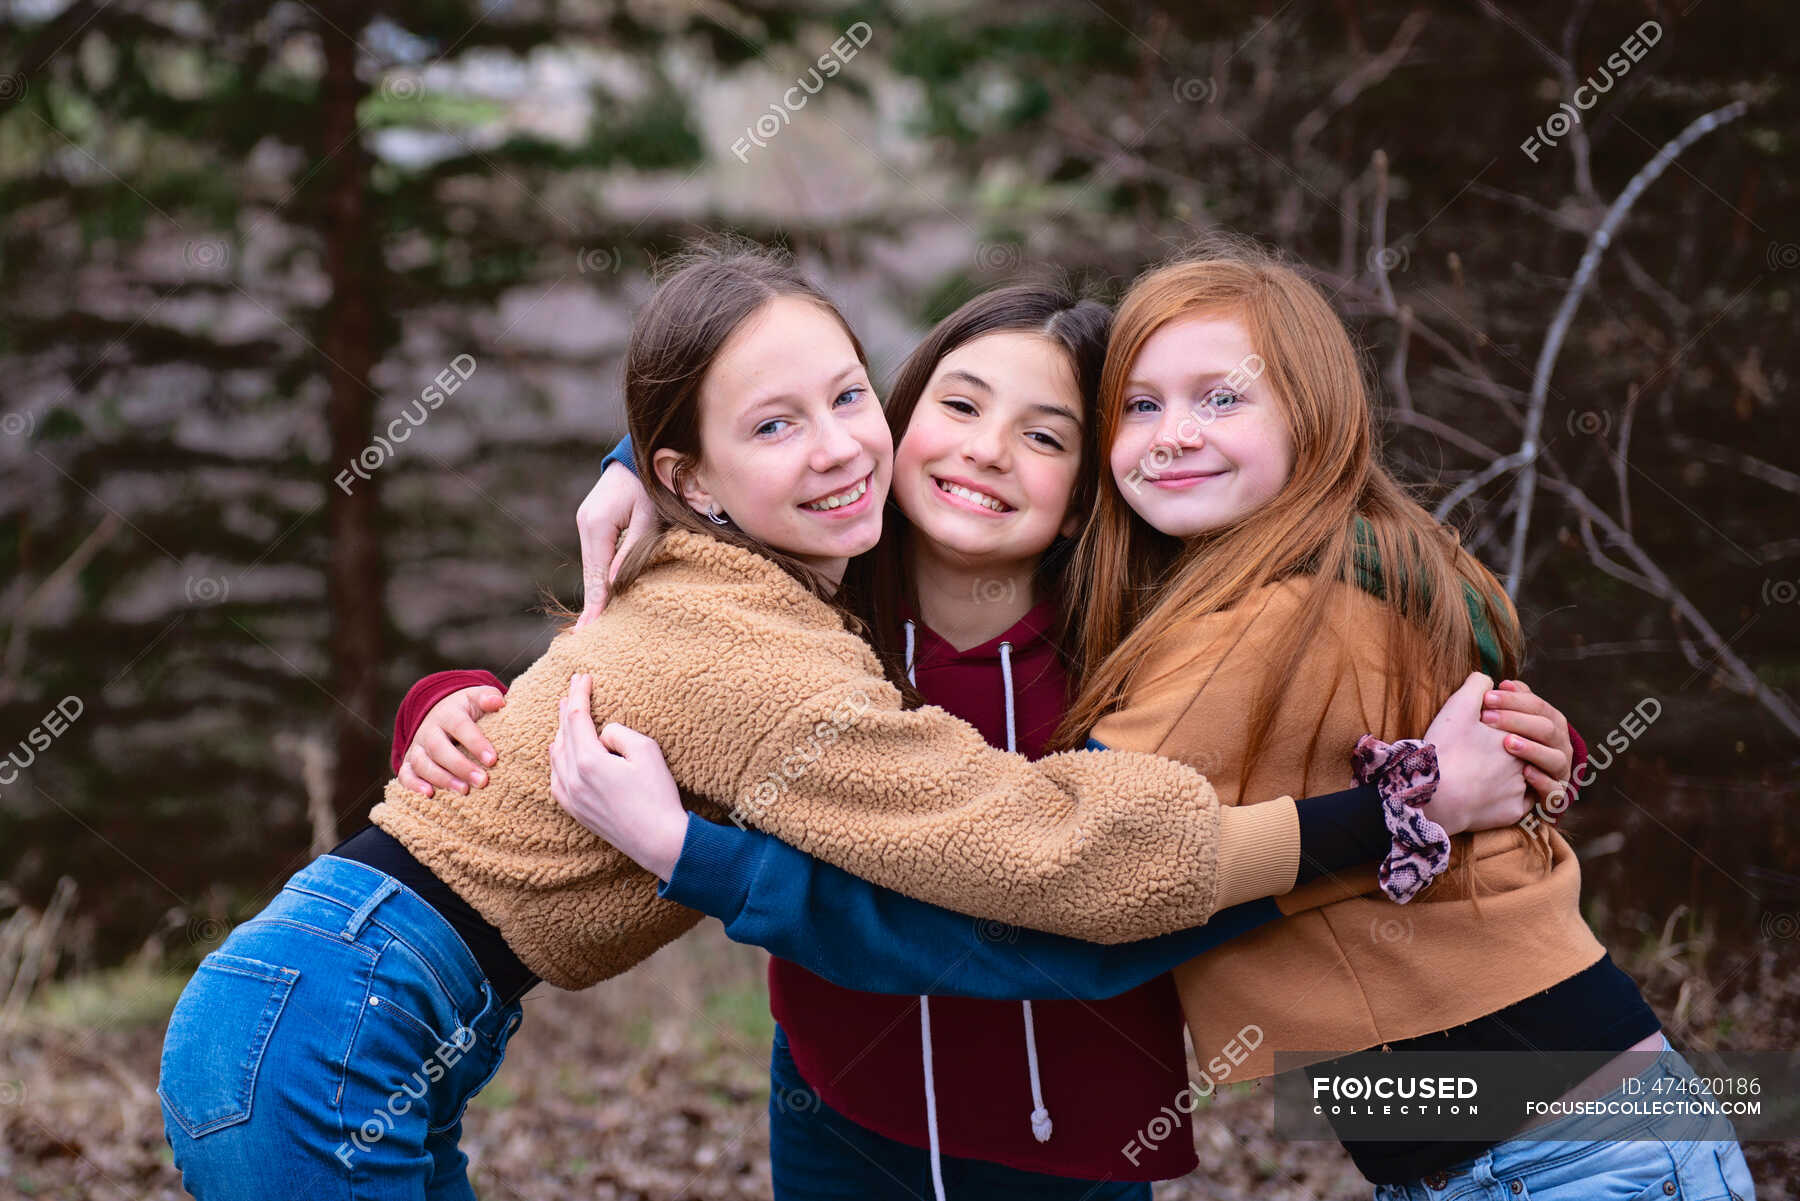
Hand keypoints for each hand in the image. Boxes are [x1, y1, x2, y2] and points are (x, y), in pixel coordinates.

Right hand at [399, 686, 505, 796]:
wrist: (442, 712)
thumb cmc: (468, 710)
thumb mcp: (477, 699)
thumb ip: (488, 698)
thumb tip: (496, 702)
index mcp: (449, 713)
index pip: (460, 726)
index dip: (475, 743)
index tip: (492, 760)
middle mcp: (429, 730)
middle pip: (439, 748)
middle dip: (460, 766)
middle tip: (482, 781)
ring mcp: (418, 746)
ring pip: (422, 763)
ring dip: (442, 778)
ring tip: (464, 791)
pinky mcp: (410, 762)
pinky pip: (405, 774)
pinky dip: (413, 785)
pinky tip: (429, 795)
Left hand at [549, 673, 686, 878]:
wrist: (658, 841)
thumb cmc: (657, 794)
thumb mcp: (646, 751)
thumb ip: (619, 733)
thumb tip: (603, 734)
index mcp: (588, 761)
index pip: (576, 717)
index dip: (578, 694)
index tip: (582, 676)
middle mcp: (572, 778)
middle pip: (563, 733)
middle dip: (567, 707)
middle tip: (573, 687)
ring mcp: (570, 797)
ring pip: (556, 755)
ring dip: (561, 731)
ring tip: (566, 714)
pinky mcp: (575, 810)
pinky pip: (556, 777)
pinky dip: (557, 758)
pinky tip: (561, 752)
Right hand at [576, 461, 654, 625]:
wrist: (642, 456)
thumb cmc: (653, 484)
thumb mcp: (649, 517)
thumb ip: (634, 550)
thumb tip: (615, 583)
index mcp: (597, 523)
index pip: (597, 573)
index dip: (595, 604)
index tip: (589, 631)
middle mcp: (585, 523)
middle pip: (590, 572)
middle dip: (593, 603)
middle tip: (588, 637)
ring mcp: (585, 521)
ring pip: (592, 565)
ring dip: (597, 591)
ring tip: (594, 624)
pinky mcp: (592, 521)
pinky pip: (596, 555)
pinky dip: (600, 575)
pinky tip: (603, 595)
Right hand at [1421, 672, 1529, 834]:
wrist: (1434, 793)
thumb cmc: (1446, 748)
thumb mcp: (1459, 706)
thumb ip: (1477, 685)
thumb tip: (1487, 679)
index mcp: (1517, 736)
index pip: (1521, 724)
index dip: (1504, 720)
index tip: (1484, 724)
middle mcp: (1527, 762)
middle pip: (1526, 750)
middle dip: (1514, 747)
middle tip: (1489, 748)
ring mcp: (1523, 789)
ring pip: (1528, 778)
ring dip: (1517, 772)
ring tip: (1493, 769)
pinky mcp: (1514, 812)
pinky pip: (1521, 803)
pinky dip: (1509, 797)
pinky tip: (1492, 791)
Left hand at [1481, 679, 1573, 810]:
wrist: (1500, 787)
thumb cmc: (1502, 747)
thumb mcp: (1507, 721)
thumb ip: (1511, 701)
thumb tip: (1507, 683)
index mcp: (1552, 724)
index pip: (1539, 707)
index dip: (1514, 700)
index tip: (1486, 697)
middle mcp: (1561, 747)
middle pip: (1548, 729)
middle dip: (1517, 721)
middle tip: (1487, 718)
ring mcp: (1560, 772)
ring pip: (1555, 758)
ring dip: (1532, 749)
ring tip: (1507, 743)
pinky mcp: (1555, 796)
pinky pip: (1555, 790)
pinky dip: (1542, 781)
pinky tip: (1524, 773)